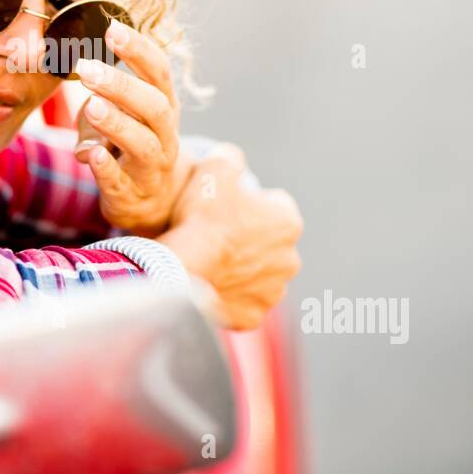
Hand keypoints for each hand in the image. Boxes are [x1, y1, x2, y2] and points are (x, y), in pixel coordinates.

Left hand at [72, 19, 190, 235]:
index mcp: (163, 106)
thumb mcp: (124, 114)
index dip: (139, 49)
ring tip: (91, 106)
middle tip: (88, 69)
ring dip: (117, 123)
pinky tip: (90, 154)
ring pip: (143, 144)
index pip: (159, 72)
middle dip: (122, 85)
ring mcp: (152, 168)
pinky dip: (106, 167)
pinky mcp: (132, 195)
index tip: (112, 29)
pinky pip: (121, 182)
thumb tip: (78, 68)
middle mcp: (165, 135)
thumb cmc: (131, 147)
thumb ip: (105, 91)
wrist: (152, 204)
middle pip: (154, 106)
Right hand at [159, 144, 302, 330]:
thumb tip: (233, 157)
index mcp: (288, 222)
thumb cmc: (201, 217)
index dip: (251, 203)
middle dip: (251, 239)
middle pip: (270, 243)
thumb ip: (231, 157)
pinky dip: (229, 296)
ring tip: (212, 262)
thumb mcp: (215, 168)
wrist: (182, 266)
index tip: (228, 206)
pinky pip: (242, 303)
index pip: (276, 204)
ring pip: (259, 276)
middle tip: (218, 235)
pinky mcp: (252, 317)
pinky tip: (209, 285)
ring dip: (243, 270)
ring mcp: (272, 292)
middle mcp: (290, 260)